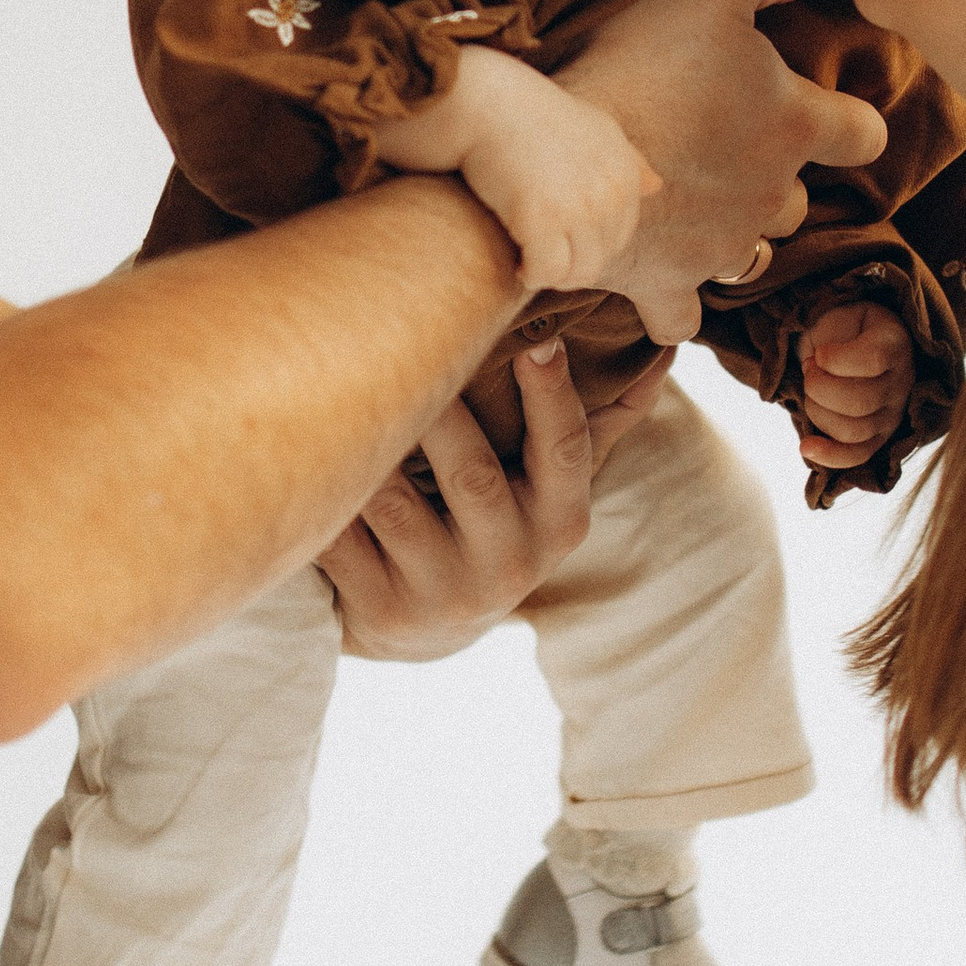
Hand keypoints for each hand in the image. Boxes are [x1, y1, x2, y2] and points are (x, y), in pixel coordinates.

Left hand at [319, 339, 670, 661]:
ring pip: (395, 504)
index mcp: (560, 524)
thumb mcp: (551, 487)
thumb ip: (602, 419)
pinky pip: (341, 537)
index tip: (538, 337)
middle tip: (405, 338)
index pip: (565, 451)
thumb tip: (665, 346)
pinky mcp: (381, 611)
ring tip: (340, 376)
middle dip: (439, 407)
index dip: (551, 396)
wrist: (429, 627)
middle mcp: (509, 565)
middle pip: (471, 473)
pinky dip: (322, 490)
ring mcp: (443, 594)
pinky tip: (300, 442)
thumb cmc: (496, 523)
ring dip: (367, 445)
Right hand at [368, 44, 656, 296]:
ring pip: (576, 272)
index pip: (619, 237)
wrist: (485, 101)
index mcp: (624, 172)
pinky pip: (546, 272)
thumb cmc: (531, 113)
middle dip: (569, 264)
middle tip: (538, 254)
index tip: (557, 239)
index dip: (587, 246)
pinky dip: (530, 274)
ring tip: (527, 262)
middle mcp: (609, 191)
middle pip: (599, 259)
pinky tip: (515, 264)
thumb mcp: (593, 126)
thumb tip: (656, 185)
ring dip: (551, 274)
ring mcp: (579, 207)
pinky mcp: (542, 219)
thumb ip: (628, 159)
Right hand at [555, 0, 889, 342]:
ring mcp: (723, 249)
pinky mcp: (669, 287)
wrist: (564, 159)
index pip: (864, 135)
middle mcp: (772, 195)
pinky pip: (685, 317)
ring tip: (690, 204)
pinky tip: (659, 281)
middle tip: (720, 149)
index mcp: (795, 126)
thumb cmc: (641, 68)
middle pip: (797, 199)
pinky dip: (676, 304)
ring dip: (732, 234)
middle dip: (770, 179)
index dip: (849, 126)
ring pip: (753, 254)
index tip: (825, 119)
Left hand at [796, 300, 914, 472]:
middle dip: (818, 386)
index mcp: (895, 344)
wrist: (854, 344)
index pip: (873, 360)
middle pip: (860, 402)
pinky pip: (857, 456)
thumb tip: (819, 365)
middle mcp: (901, 383)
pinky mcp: (878, 438)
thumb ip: (833, 333)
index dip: (835, 360)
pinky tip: (806, 446)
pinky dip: (829, 456)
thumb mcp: (840, 314)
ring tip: (810, 392)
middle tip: (809, 369)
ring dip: (817, 411)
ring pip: (852, 431)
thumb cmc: (846, 329)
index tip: (819, 353)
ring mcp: (892, 414)